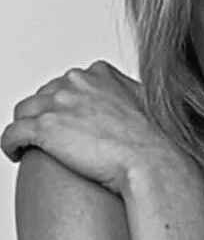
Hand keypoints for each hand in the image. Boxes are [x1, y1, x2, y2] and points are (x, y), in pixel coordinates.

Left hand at [1, 60, 178, 195]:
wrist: (151, 164)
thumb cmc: (153, 144)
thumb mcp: (146, 105)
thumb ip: (131, 95)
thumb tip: (133, 98)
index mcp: (98, 75)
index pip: (66, 83)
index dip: (64, 105)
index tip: (67, 122)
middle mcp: (75, 83)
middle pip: (43, 95)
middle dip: (44, 116)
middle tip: (51, 139)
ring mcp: (59, 104)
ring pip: (24, 112)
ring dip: (25, 128)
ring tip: (29, 146)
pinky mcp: (46, 129)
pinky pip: (12, 133)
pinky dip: (10, 144)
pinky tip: (16, 154)